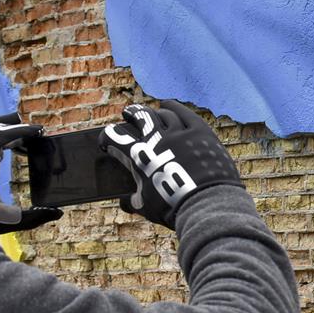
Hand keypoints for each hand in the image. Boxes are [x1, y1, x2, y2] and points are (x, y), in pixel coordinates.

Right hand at [100, 99, 241, 228]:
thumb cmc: (173, 207)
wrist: (205, 203)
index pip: (116, 138)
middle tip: (128, 114)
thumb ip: (134, 201)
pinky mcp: (200, 131)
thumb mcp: (147, 207)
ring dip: (154, 112)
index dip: (108, 137)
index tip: (108, 141)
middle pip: (140, 116)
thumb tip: (126, 202)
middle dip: (131, 114)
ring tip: (151, 113)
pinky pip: (185, 113)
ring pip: (163, 114)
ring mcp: (180, 133)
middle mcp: (157, 139)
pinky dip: (174, 107)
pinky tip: (168, 105)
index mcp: (140, 155)